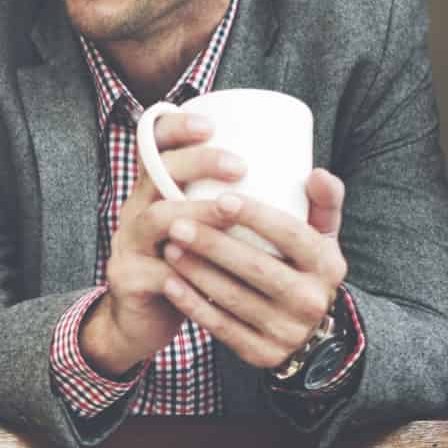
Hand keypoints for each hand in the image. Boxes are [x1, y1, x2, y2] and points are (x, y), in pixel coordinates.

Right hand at [79, 112, 248, 375]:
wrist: (143, 323)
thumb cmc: (197, 271)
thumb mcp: (219, 234)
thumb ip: (266, 207)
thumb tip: (318, 176)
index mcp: (157, 191)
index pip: (155, 145)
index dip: (176, 128)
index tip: (210, 124)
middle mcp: (137, 210)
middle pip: (155, 173)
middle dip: (196, 163)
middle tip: (239, 166)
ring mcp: (129, 244)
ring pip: (155, 219)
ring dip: (194, 212)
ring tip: (229, 211)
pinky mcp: (128, 280)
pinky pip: (155, 272)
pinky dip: (184, 270)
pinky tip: (210, 270)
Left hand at [158, 169, 348, 368]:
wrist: (311, 334)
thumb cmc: (305, 268)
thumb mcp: (324, 237)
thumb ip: (324, 201)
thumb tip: (315, 172)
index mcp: (329, 265)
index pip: (291, 235)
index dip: (255, 217)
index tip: (219, 198)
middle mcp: (312, 301)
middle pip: (257, 267)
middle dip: (213, 244)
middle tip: (176, 223)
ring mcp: (288, 332)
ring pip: (234, 298)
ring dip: (197, 271)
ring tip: (169, 246)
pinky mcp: (262, 354)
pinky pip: (222, 327)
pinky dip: (194, 304)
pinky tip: (171, 282)